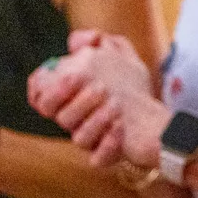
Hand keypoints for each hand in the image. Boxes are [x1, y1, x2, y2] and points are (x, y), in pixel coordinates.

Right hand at [28, 31, 169, 170]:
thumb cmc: (131, 87)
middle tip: (100, 88)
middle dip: (77, 102)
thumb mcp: (119, 55)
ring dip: (98, 119)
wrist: (156, 115)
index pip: (42, 98)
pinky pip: (98, 158)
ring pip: (79, 138)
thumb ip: (98, 41)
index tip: (70, 76)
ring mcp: (90, 140)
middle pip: (60, 117)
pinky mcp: (105, 156)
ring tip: (117, 104)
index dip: (46, 90)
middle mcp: (76, 121)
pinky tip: (120, 128)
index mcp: (70, 98)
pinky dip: (109, 143)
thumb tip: (75, 40)